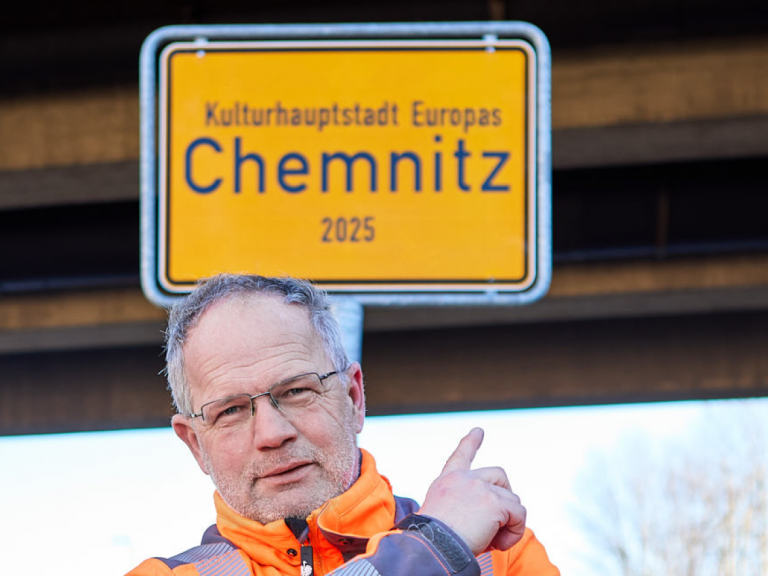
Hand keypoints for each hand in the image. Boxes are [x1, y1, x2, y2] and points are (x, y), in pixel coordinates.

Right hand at [418, 428, 525, 554]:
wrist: (433, 548)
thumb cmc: (434, 541)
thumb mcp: (440, 514)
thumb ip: (460, 505)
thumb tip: (487, 515)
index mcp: (447, 480)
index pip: (461, 455)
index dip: (471, 442)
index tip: (479, 431)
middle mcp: (464, 478)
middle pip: (499, 476)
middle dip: (505, 496)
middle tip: (499, 522)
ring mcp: (480, 488)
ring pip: (512, 501)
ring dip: (508, 523)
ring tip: (491, 541)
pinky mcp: (494, 503)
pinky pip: (519, 515)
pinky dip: (514, 532)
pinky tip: (498, 544)